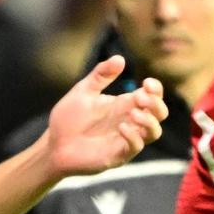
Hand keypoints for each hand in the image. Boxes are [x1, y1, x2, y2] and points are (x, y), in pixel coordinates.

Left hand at [43, 56, 166, 177]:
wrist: (54, 144)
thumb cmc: (69, 118)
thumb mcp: (83, 91)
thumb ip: (101, 75)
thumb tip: (120, 58)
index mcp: (125, 105)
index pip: (152, 96)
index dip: (156, 89)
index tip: (147, 83)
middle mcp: (130, 122)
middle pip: (159, 114)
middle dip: (157, 104)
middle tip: (142, 97)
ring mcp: (126, 139)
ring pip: (154, 132)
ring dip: (150, 121)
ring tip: (134, 113)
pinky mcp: (119, 155)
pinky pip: (136, 147)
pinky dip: (133, 137)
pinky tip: (121, 128)